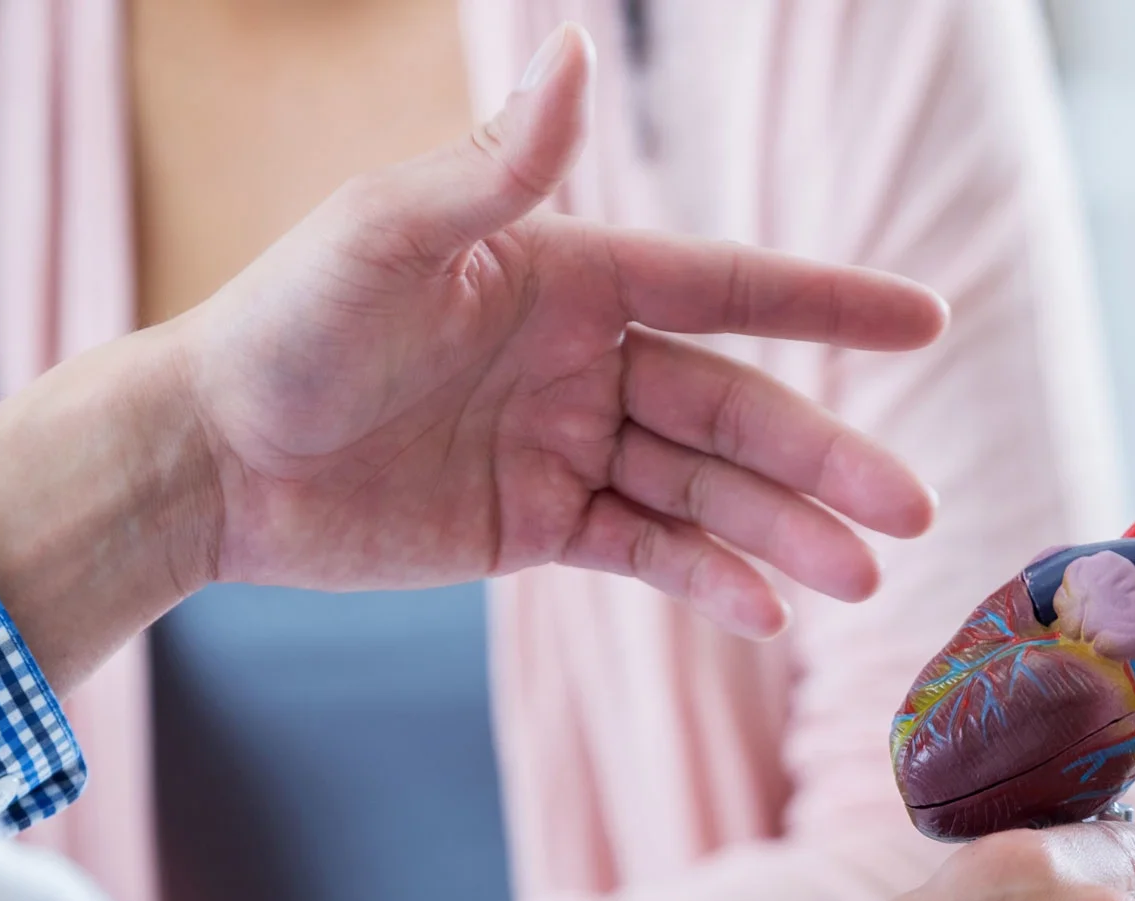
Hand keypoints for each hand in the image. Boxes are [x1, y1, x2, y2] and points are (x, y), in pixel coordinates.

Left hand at [177, 22, 942, 637]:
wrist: (207, 456)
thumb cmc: (283, 326)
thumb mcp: (386, 235)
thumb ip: (493, 162)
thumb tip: (575, 46)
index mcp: (567, 272)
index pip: (724, 286)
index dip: (826, 304)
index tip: (927, 321)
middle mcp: (581, 357)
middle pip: (733, 405)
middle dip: (823, 457)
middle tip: (911, 512)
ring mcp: (562, 444)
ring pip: (701, 489)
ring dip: (781, 531)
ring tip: (860, 577)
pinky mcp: (531, 525)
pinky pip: (641, 549)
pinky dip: (703, 578)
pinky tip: (764, 610)